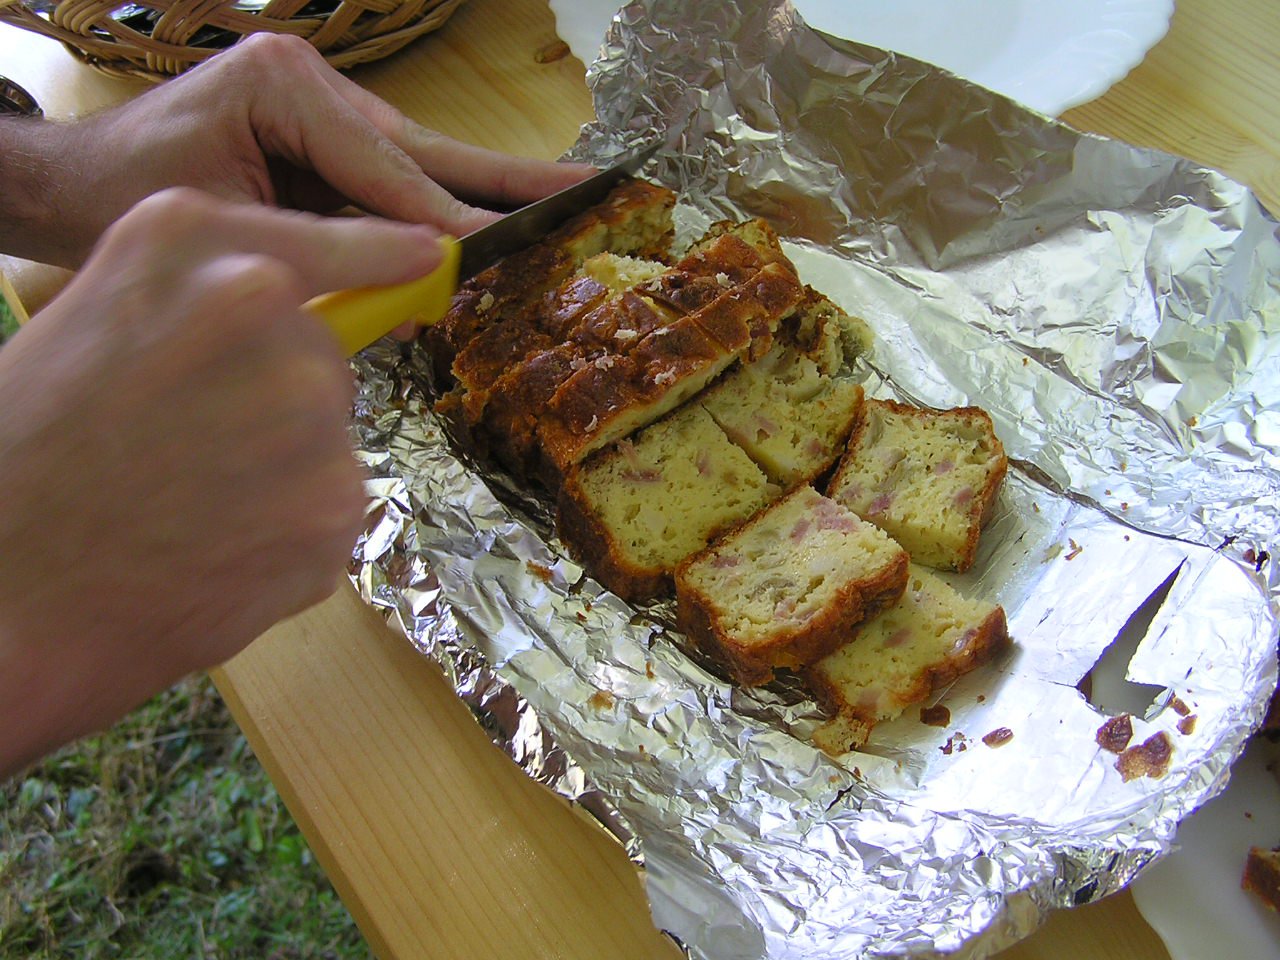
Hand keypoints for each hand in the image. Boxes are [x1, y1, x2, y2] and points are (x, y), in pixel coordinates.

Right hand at [0, 188, 441, 775]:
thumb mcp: (88, 325)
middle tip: (186, 451)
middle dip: (275, 401)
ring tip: (185, 509)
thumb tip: (291, 315)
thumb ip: (193, 303)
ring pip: (327, 440)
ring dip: (283, 475)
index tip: (425, 254)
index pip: (321, 241)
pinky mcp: (336, 503)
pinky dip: (289, 538)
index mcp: (185, 242)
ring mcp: (309, 406)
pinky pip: (330, 512)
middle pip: (319, 356)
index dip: (370, 257)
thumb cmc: (18, 461)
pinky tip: (214, 554)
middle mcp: (261, 303)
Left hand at [19, 34, 592, 267]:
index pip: (392, 171)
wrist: (79, 186)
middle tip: (595, 190)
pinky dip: (450, 209)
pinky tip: (503, 222)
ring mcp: (329, 114)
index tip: (516, 254)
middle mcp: (321, 88)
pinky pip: (401, 185)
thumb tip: (432, 276)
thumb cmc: (130, 200)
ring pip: (428, 165)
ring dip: (499, 189)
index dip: (454, 221)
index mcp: (289, 87)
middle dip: (516, 179)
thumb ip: (330, 250)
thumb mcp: (229, 230)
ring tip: (572, 201)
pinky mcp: (330, 147)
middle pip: (435, 151)